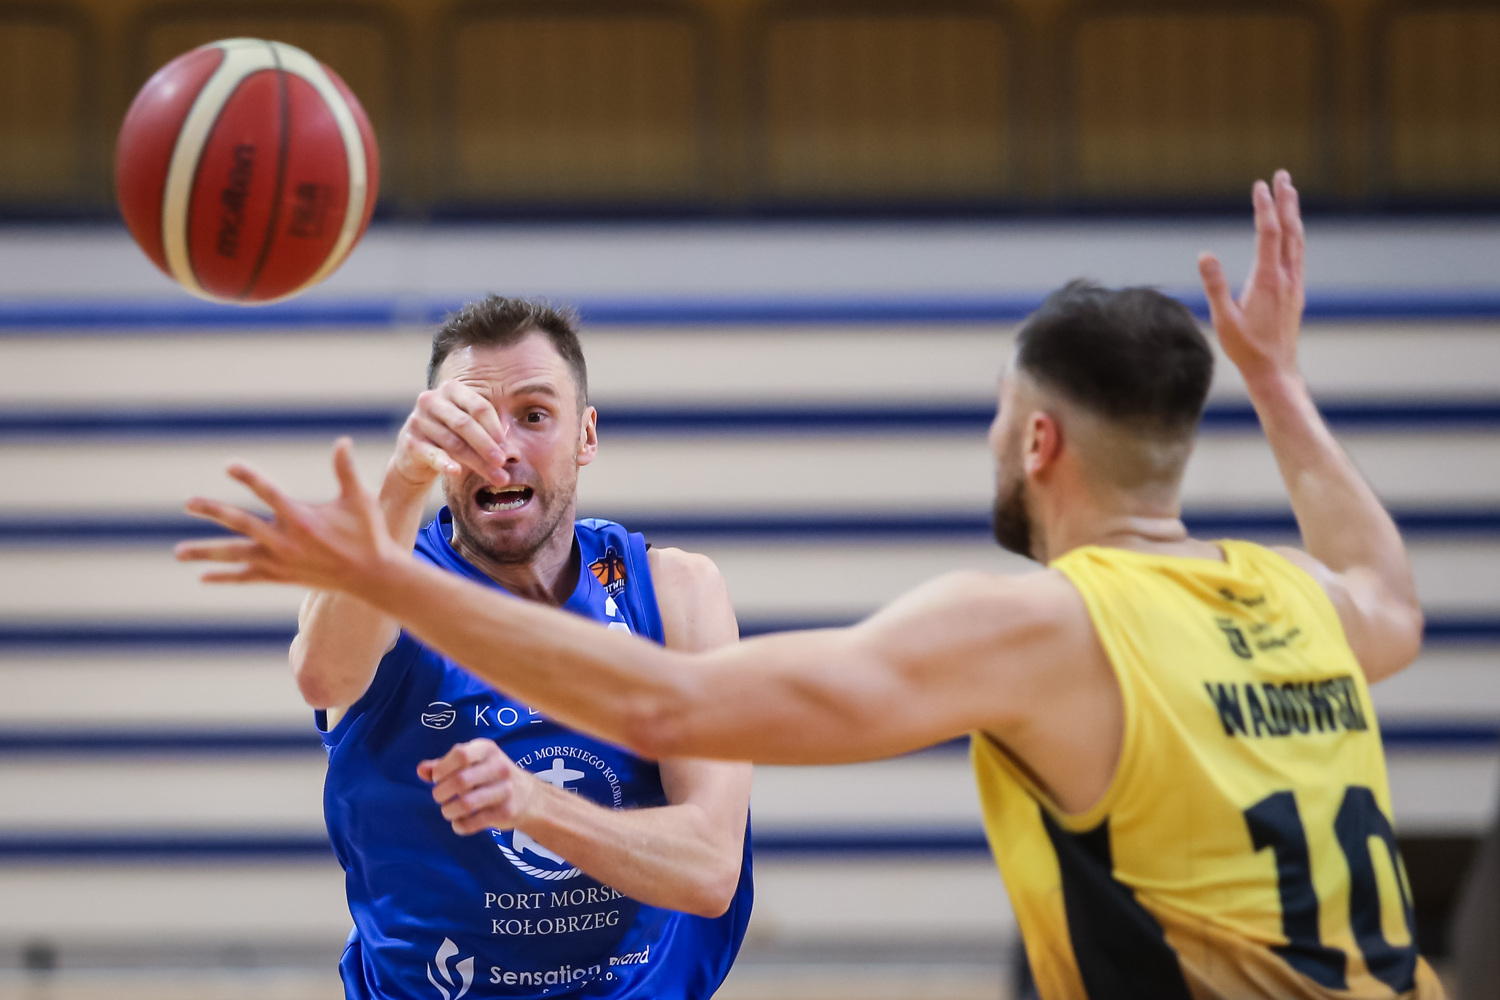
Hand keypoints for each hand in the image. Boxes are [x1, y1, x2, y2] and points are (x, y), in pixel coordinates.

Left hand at [175, 437, 403, 594]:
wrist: (372, 576)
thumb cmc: (367, 534)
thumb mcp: (360, 500)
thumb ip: (346, 470)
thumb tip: (343, 441)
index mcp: (301, 519)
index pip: (268, 492)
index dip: (248, 477)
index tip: (229, 466)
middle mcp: (285, 541)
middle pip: (240, 523)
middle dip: (213, 511)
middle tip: (189, 504)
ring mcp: (280, 561)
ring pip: (236, 555)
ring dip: (206, 552)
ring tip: (179, 551)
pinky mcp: (281, 577)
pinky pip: (247, 577)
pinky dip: (225, 576)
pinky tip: (203, 577)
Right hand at [389, 380, 510, 488]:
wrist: (415, 455)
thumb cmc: (450, 437)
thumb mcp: (468, 429)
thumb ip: (488, 433)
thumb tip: (513, 452)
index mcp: (452, 389)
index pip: (479, 407)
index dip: (496, 428)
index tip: (508, 448)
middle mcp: (432, 400)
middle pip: (466, 424)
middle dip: (487, 445)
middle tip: (503, 462)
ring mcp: (418, 420)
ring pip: (453, 443)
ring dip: (477, 462)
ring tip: (496, 477)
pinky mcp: (410, 442)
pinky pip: (432, 454)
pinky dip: (445, 463)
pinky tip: (456, 472)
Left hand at [420, 739, 540, 834]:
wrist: (530, 797)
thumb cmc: (491, 776)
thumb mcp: (472, 763)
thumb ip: (444, 765)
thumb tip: (421, 770)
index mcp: (487, 750)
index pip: (460, 754)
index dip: (442, 768)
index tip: (437, 778)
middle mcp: (499, 767)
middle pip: (460, 781)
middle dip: (441, 793)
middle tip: (439, 797)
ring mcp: (505, 790)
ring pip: (466, 803)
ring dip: (448, 810)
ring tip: (448, 810)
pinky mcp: (507, 812)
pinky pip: (474, 822)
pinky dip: (460, 825)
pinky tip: (459, 822)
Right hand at [1198, 169, 1305, 385]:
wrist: (1275, 370)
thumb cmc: (1246, 348)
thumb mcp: (1224, 319)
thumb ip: (1215, 286)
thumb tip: (1205, 255)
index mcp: (1268, 280)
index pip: (1269, 233)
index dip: (1264, 207)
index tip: (1259, 185)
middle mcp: (1286, 277)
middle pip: (1289, 229)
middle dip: (1285, 200)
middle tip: (1282, 175)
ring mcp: (1294, 284)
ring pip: (1297, 240)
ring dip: (1293, 214)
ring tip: (1290, 194)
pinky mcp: (1296, 292)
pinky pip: (1298, 254)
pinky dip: (1294, 235)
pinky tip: (1292, 233)